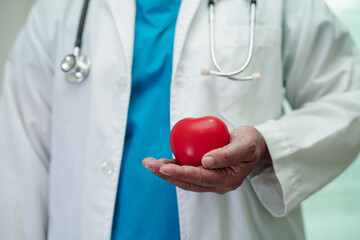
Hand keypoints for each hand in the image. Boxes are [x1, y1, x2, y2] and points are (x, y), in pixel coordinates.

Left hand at [142, 126, 271, 193]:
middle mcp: (216, 183)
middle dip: (165, 173)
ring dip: (165, 172)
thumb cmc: (252, 143)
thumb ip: (228, 154)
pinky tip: (162, 160)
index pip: (199, 178)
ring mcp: (210, 179)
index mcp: (227, 180)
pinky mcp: (205, 172)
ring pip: (184, 179)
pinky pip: (187, 171)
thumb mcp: (245, 145)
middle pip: (187, 181)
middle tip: (148, 163)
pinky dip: (173, 166)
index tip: (163, 166)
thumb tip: (205, 161)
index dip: (179, 172)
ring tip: (149, 163)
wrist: (256, 145)